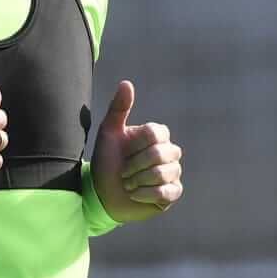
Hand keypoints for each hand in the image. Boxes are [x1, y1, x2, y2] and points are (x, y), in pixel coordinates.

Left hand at [89, 80, 182, 222]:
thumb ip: (118, 108)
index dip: (135, 146)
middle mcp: (169, 151)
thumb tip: (126, 83)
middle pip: (160, 154)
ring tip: (128, 184)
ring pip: (163, 173)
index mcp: (157, 135)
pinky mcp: (173, 192)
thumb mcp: (109, 133)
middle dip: (134, 165)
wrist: (102, 193)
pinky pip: (166, 192)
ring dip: (137, 181)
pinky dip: (144, 194)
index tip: (122, 152)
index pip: (155, 133)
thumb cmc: (107, 161)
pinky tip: (135, 194)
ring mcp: (173, 172)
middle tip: (122, 172)